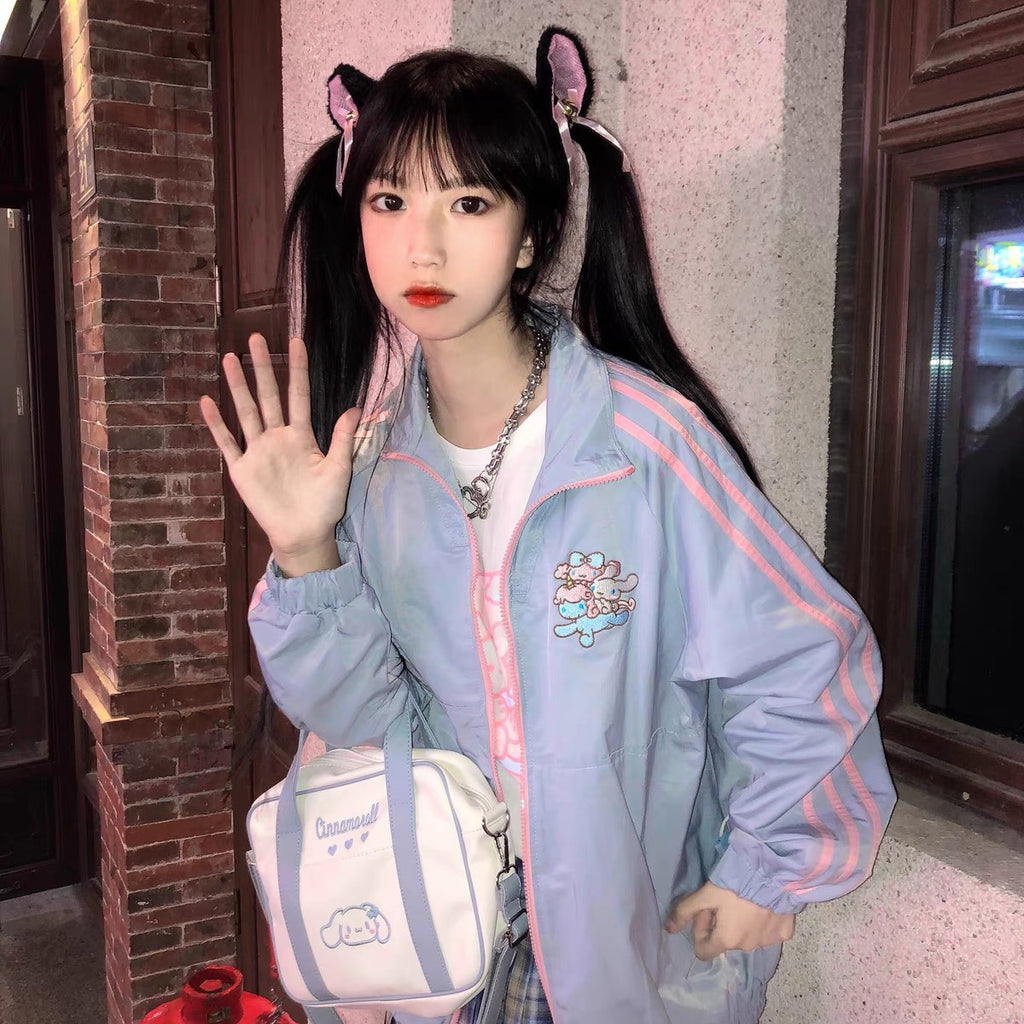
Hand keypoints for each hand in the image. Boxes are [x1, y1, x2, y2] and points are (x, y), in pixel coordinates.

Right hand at [200, 334, 360, 574]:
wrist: (305, 534)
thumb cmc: (325, 504)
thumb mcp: (339, 469)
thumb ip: (343, 438)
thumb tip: (354, 407)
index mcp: (302, 436)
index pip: (298, 394)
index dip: (297, 368)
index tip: (296, 340)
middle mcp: (278, 438)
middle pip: (269, 395)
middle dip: (263, 367)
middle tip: (255, 338)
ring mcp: (258, 452)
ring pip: (246, 412)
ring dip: (238, 387)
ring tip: (230, 359)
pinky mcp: (242, 469)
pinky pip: (228, 443)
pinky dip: (217, 424)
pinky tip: (208, 402)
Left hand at [664, 881, 794, 960]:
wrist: (772, 873)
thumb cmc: (735, 883)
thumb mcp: (705, 895)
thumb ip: (684, 911)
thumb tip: (668, 929)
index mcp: (726, 941)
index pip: (703, 951)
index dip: (699, 931)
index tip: (704, 911)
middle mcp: (747, 947)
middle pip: (726, 941)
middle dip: (720, 924)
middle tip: (722, 901)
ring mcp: (768, 942)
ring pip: (747, 937)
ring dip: (741, 923)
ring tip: (743, 900)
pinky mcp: (785, 933)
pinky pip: (769, 932)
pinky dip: (763, 922)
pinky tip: (762, 904)